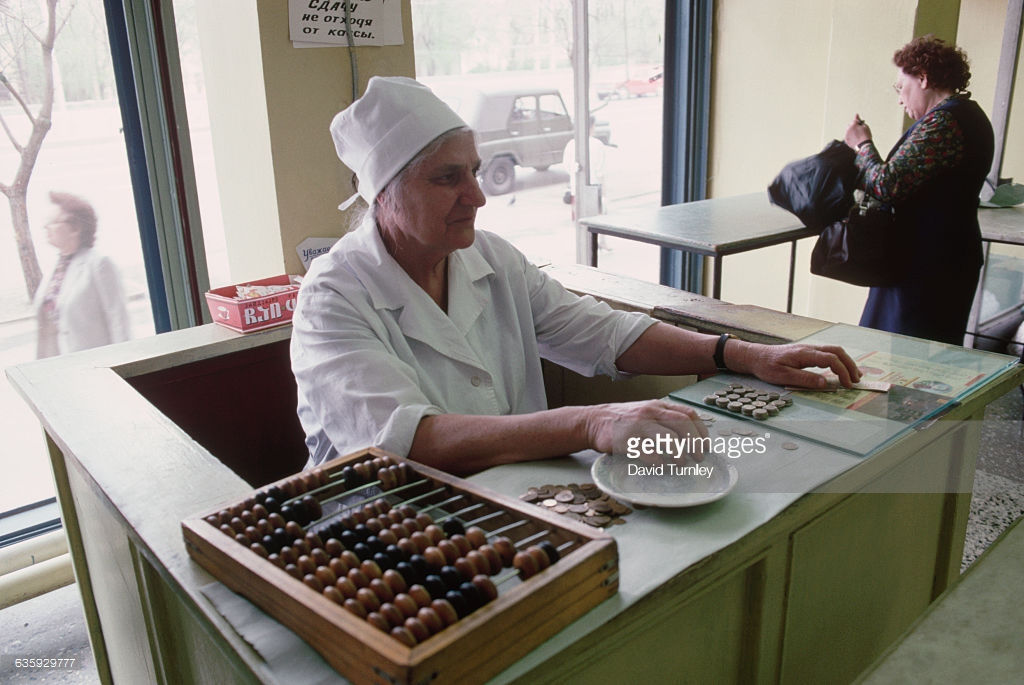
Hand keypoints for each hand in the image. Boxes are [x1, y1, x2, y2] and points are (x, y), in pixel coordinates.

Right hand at [583, 399, 710, 462]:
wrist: (593, 421)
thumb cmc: (623, 420)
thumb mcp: (646, 412)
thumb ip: (665, 419)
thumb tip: (691, 438)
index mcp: (658, 406)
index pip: (688, 414)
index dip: (701, 431)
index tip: (706, 446)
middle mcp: (650, 412)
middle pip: (683, 425)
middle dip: (695, 443)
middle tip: (698, 458)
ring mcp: (638, 425)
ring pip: (668, 438)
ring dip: (679, 453)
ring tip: (681, 463)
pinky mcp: (626, 440)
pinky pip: (648, 452)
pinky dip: (658, 461)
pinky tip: (659, 465)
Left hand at [740, 342, 861, 389]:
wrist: (756, 356)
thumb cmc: (767, 366)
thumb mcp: (782, 376)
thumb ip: (804, 379)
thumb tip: (824, 383)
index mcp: (804, 354)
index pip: (831, 359)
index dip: (842, 371)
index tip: (847, 385)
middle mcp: (809, 348)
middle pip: (837, 351)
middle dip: (850, 365)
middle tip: (856, 381)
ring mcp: (809, 349)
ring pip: (834, 351)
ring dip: (846, 362)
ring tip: (854, 376)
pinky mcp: (807, 352)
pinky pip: (828, 353)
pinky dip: (838, 361)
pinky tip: (840, 370)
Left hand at [845, 115, 871, 149]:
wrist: (863, 145)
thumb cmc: (866, 136)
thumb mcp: (865, 127)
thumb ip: (861, 122)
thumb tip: (858, 119)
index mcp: (853, 125)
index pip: (855, 119)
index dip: (856, 117)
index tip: (856, 115)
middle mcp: (848, 129)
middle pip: (850, 125)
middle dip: (853, 125)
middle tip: (858, 128)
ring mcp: (846, 135)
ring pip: (848, 131)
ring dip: (851, 131)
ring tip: (856, 134)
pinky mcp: (846, 140)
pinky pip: (847, 136)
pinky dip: (850, 136)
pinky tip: (854, 137)